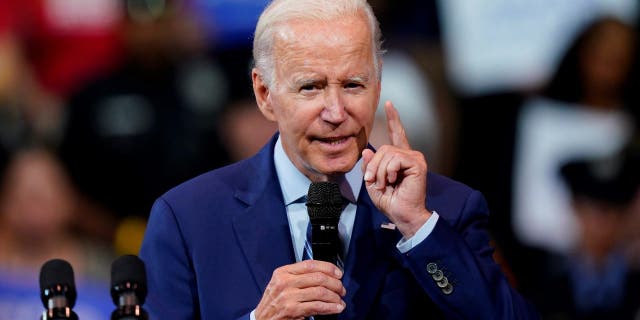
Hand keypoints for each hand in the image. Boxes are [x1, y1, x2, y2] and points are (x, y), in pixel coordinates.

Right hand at [254, 260, 345, 319]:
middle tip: (341, 289)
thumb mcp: (281, 284)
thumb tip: (324, 274)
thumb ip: (298, 276)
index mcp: (283, 272)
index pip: (310, 264)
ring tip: (339, 300)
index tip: (338, 273)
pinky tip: (336, 308)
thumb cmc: (273, 302)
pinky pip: (318, 306)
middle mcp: (285, 282)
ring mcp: (288, 296)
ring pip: (320, 292)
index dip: (328, 267)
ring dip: (334, 297)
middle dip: (335, 283)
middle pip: (318, 278)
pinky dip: (331, 308)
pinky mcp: (293, 310)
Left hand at [362, 101, 430, 237]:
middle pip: (384, 148)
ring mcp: (414, 158)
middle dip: (373, 165)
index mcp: (399, 158)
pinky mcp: (418, 163)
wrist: (402, 214)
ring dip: (379, 171)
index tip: (389, 104)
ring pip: (387, 153)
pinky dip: (388, 171)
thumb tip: (367, 151)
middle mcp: (409, 155)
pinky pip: (395, 159)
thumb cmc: (390, 201)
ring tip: (383, 184)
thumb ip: (370, 166)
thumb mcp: (372, 182)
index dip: (393, 119)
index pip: (396, 134)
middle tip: (371, 181)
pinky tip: (392, 180)